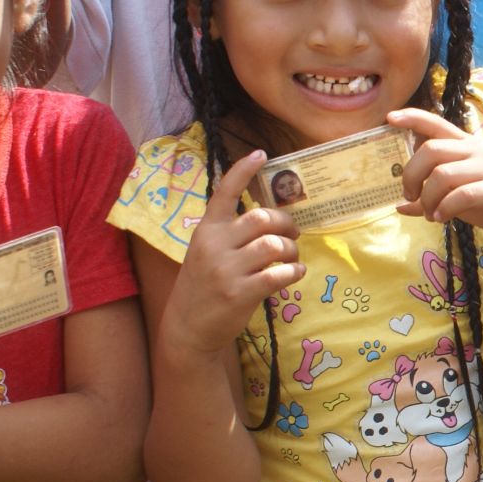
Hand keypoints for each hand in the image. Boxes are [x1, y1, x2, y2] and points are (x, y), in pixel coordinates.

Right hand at [168, 151, 304, 355]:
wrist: (188, 327)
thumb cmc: (204, 286)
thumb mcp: (206, 252)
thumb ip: (230, 235)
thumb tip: (271, 220)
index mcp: (205, 230)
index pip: (224, 192)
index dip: (243, 171)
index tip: (260, 154)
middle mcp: (214, 244)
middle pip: (262, 218)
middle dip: (286, 224)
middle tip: (293, 235)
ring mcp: (226, 269)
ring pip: (274, 245)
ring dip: (292, 251)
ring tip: (292, 259)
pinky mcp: (240, 293)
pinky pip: (279, 274)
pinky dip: (294, 272)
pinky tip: (294, 274)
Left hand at [391, 108, 482, 249]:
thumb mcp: (460, 198)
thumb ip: (433, 197)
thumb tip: (400, 206)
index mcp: (467, 146)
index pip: (436, 123)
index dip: (412, 117)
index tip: (390, 118)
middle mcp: (477, 152)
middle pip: (430, 150)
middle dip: (412, 174)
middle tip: (410, 195)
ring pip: (442, 174)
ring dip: (427, 197)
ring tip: (430, 213)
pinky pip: (461, 195)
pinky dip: (444, 208)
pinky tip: (441, 219)